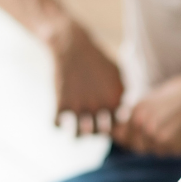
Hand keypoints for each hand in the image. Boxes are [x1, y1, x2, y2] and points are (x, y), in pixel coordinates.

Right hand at [50, 18, 123, 134]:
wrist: (74, 46)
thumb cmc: (97, 59)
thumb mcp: (117, 73)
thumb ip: (122, 92)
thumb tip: (124, 108)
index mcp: (115, 100)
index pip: (118, 126)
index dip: (112, 126)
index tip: (105, 121)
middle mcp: (99, 106)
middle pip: (99, 133)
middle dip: (96, 132)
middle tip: (91, 126)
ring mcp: (80, 106)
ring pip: (79, 135)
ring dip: (78, 134)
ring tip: (77, 129)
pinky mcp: (61, 102)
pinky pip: (56, 125)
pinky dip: (56, 125)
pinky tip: (59, 118)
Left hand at [112, 66, 180, 155]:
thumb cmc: (179, 94)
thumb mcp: (151, 99)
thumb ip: (135, 116)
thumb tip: (117, 134)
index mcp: (136, 112)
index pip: (120, 136)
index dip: (129, 138)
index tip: (139, 134)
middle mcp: (144, 126)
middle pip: (137, 148)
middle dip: (147, 143)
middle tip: (164, 129)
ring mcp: (159, 138)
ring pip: (156, 151)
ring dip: (164, 144)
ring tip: (177, 126)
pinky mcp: (174, 146)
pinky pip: (171, 152)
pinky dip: (178, 145)